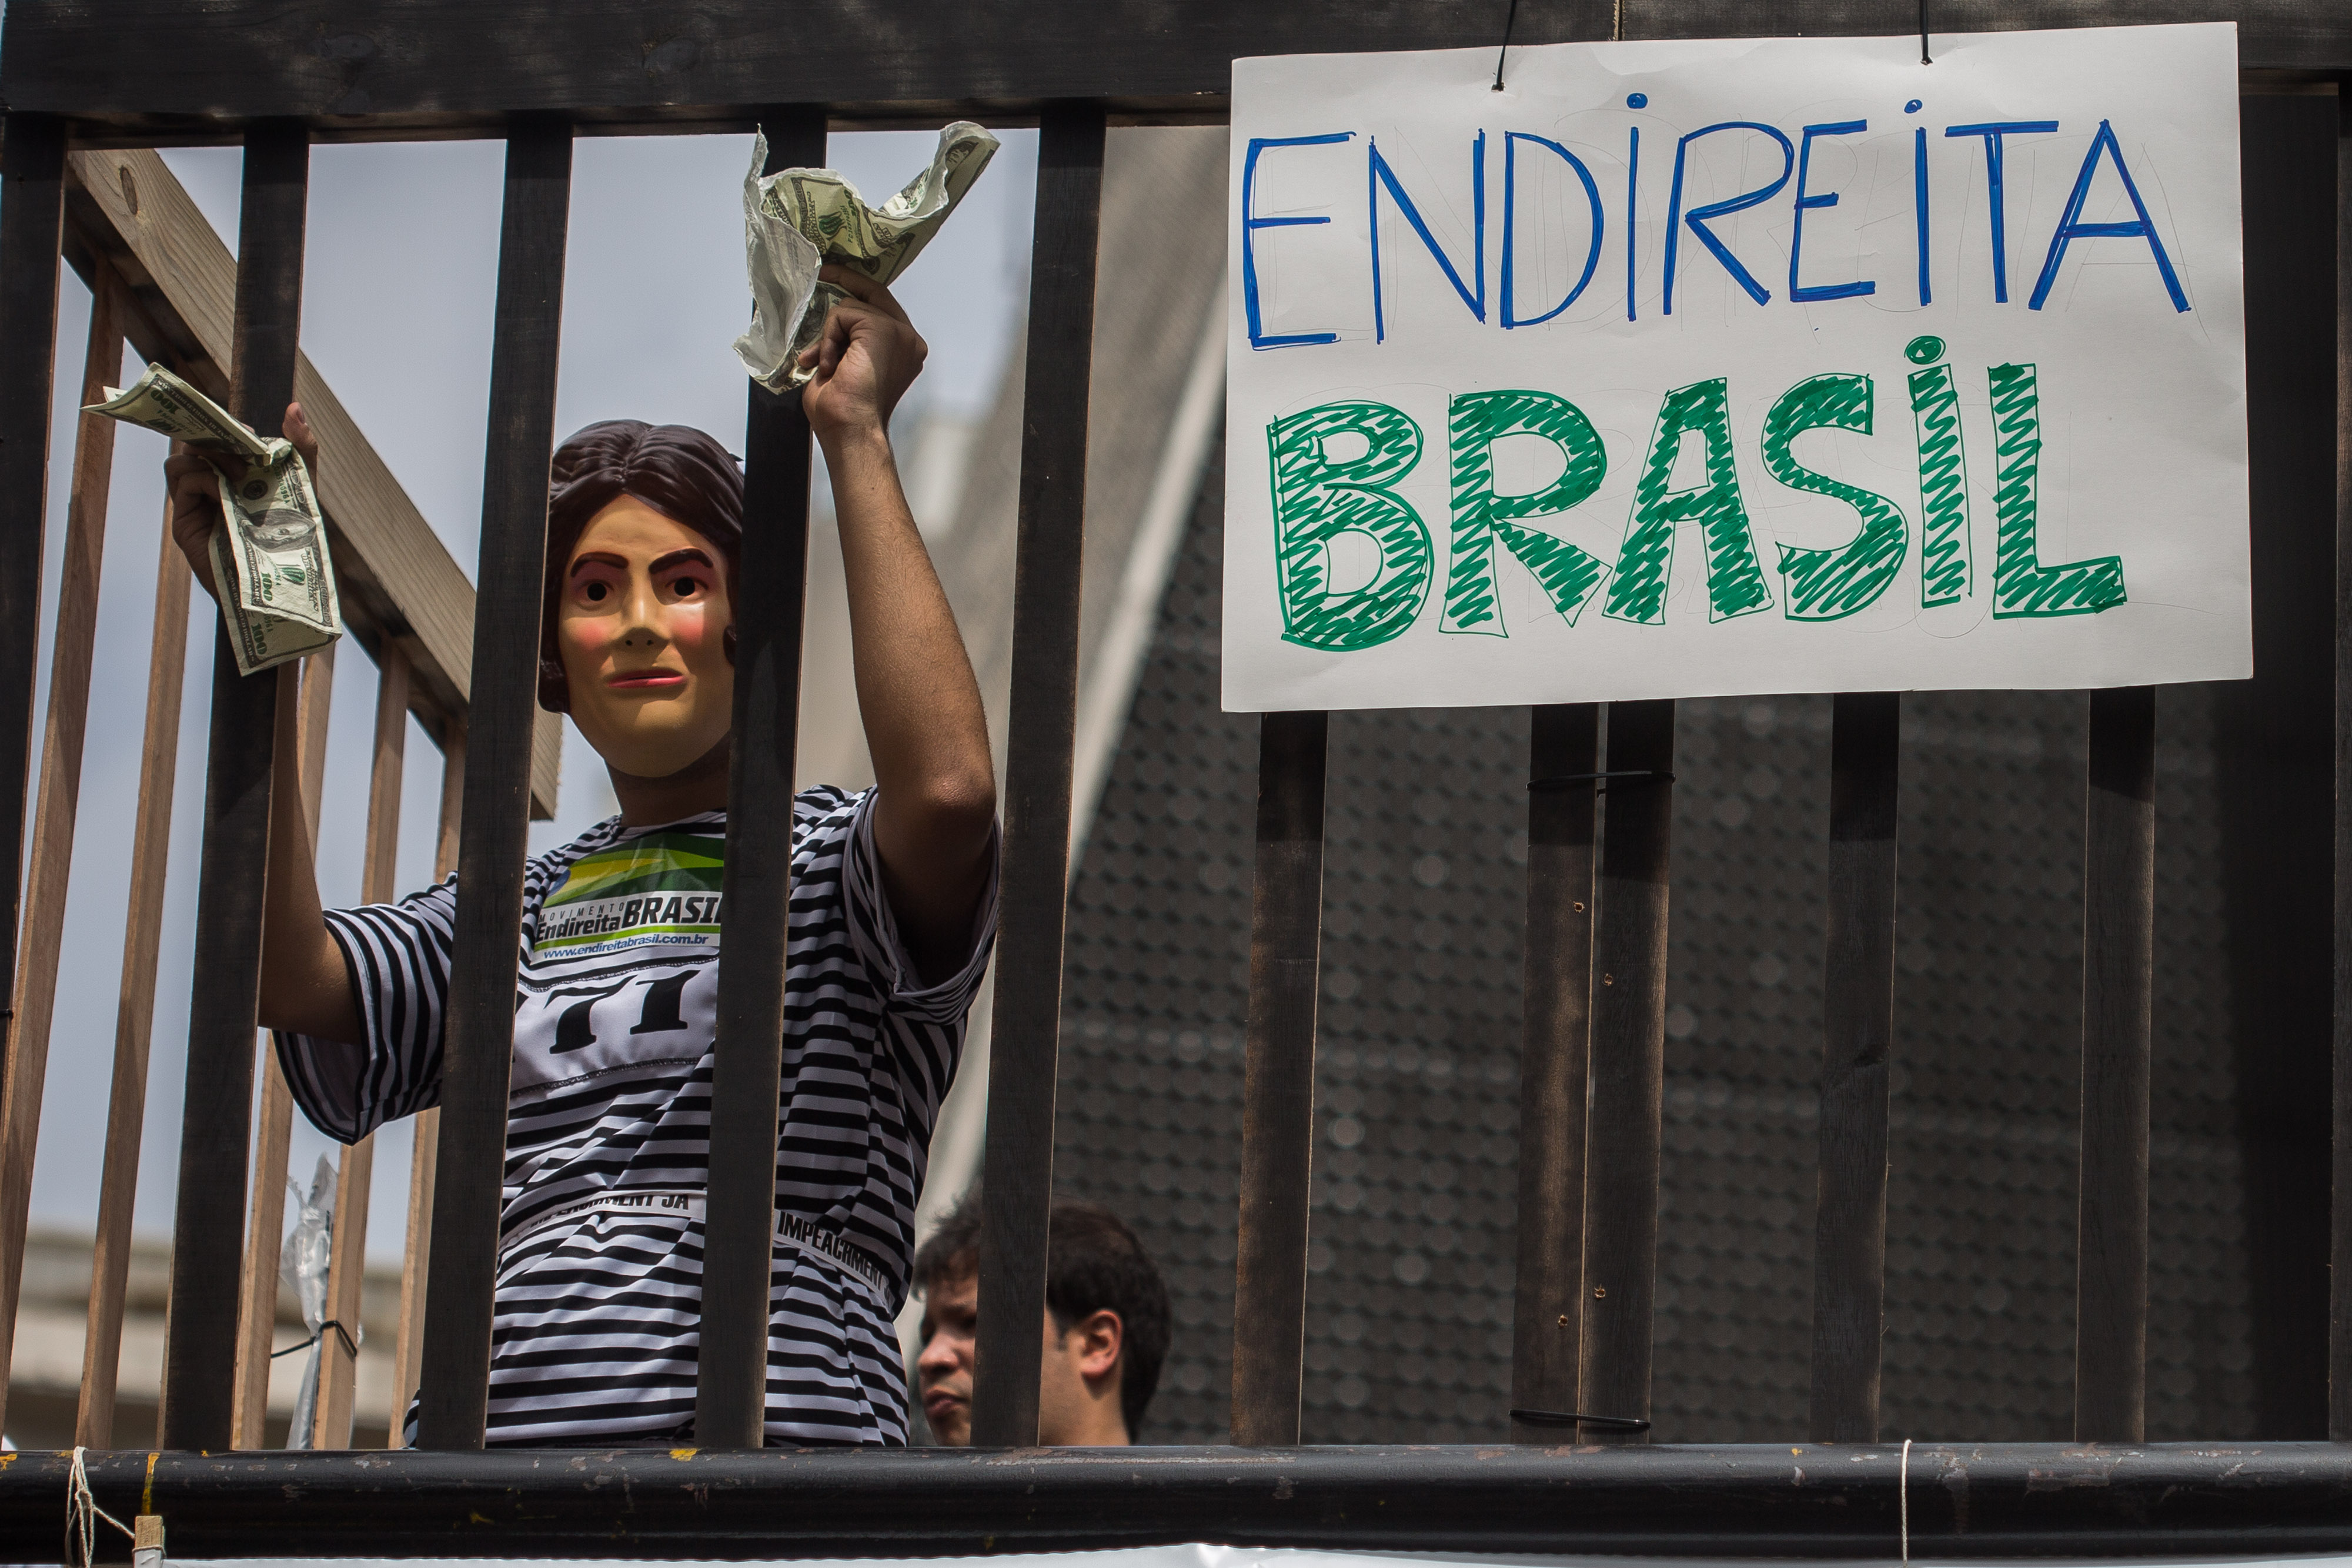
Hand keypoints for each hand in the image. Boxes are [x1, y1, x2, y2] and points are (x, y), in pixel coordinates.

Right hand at [167, 402, 318, 601]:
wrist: (280, 583)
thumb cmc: (293, 537)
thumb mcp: (303, 486)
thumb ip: (302, 447)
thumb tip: (293, 406)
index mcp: (235, 475)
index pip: (218, 438)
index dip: (228, 427)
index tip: (249, 429)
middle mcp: (211, 486)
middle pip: (196, 443)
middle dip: (217, 438)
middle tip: (246, 446)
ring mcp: (195, 503)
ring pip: (182, 459)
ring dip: (210, 458)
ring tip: (242, 475)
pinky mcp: (185, 521)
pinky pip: (182, 481)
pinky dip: (202, 478)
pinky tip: (225, 491)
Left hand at [798, 266, 926, 447]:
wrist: (850, 430)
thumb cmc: (843, 411)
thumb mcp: (844, 365)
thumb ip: (846, 341)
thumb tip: (828, 325)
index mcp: (904, 349)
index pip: (883, 306)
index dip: (858, 289)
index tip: (833, 279)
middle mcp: (909, 339)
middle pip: (874, 292)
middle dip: (846, 279)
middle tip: (822, 271)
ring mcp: (900, 332)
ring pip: (851, 306)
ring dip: (829, 335)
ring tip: (826, 366)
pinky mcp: (884, 330)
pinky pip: (842, 314)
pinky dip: (828, 338)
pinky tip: (831, 364)